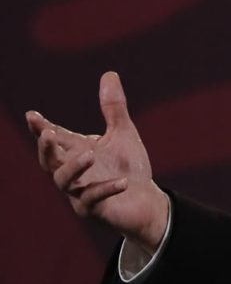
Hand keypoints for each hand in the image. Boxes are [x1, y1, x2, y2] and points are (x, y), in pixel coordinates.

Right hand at [26, 72, 169, 262]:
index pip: (55, 137)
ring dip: (73, 167)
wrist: (145, 201)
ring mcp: (79, 192)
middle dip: (46, 148)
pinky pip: (93, 200)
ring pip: (63, 181)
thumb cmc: (129, 167)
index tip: (32, 115)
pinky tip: (123, 182)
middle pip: (49, 160)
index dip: (41, 128)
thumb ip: (114, 107)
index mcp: (76, 151)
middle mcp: (73, 171)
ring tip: (89, 155)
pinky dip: (106, 189)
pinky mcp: (94, 210)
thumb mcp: (122, 133)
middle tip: (48, 134)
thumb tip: (109, 73)